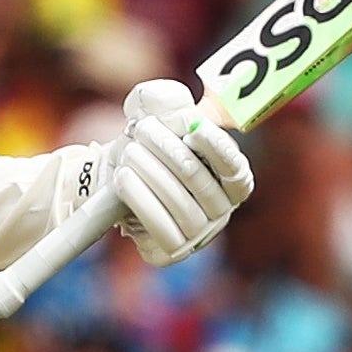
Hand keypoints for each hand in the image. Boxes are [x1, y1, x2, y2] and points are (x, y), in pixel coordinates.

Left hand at [95, 80, 253, 264]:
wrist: (117, 180)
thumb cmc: (148, 148)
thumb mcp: (159, 118)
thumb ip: (168, 103)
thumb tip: (171, 101)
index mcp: (232, 180)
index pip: (234, 167)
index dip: (217, 148)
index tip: (194, 130)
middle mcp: (221, 210)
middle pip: (197, 179)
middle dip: (166, 150)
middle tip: (140, 130)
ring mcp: (199, 234)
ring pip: (179, 203)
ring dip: (148, 172)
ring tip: (128, 152)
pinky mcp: (172, 250)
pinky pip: (161, 229)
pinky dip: (140, 200)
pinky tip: (123, 179)